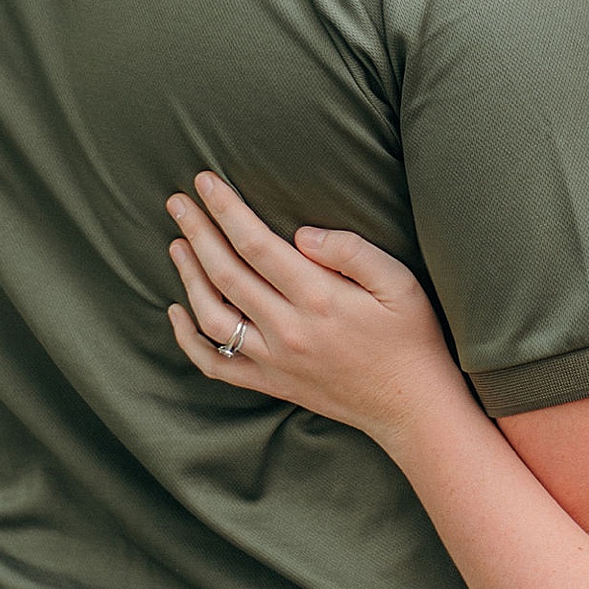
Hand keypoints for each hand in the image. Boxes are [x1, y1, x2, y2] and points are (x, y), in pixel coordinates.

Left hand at [167, 173, 462, 445]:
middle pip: (226, 273)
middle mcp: (288, 330)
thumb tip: (302, 234)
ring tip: (177, 244)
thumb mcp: (399, 283)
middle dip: (197, 232)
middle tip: (177, 202)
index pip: (256, 244)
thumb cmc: (411, 337)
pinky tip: (176, 313)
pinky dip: (188, 341)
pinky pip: (216, 366)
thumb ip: (351, 252)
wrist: (412, 406)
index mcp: (319, 298)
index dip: (226, 210)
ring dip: (188, 277)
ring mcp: (274, 361)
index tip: (205, 182)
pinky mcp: (270, 383)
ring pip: (212, 316)